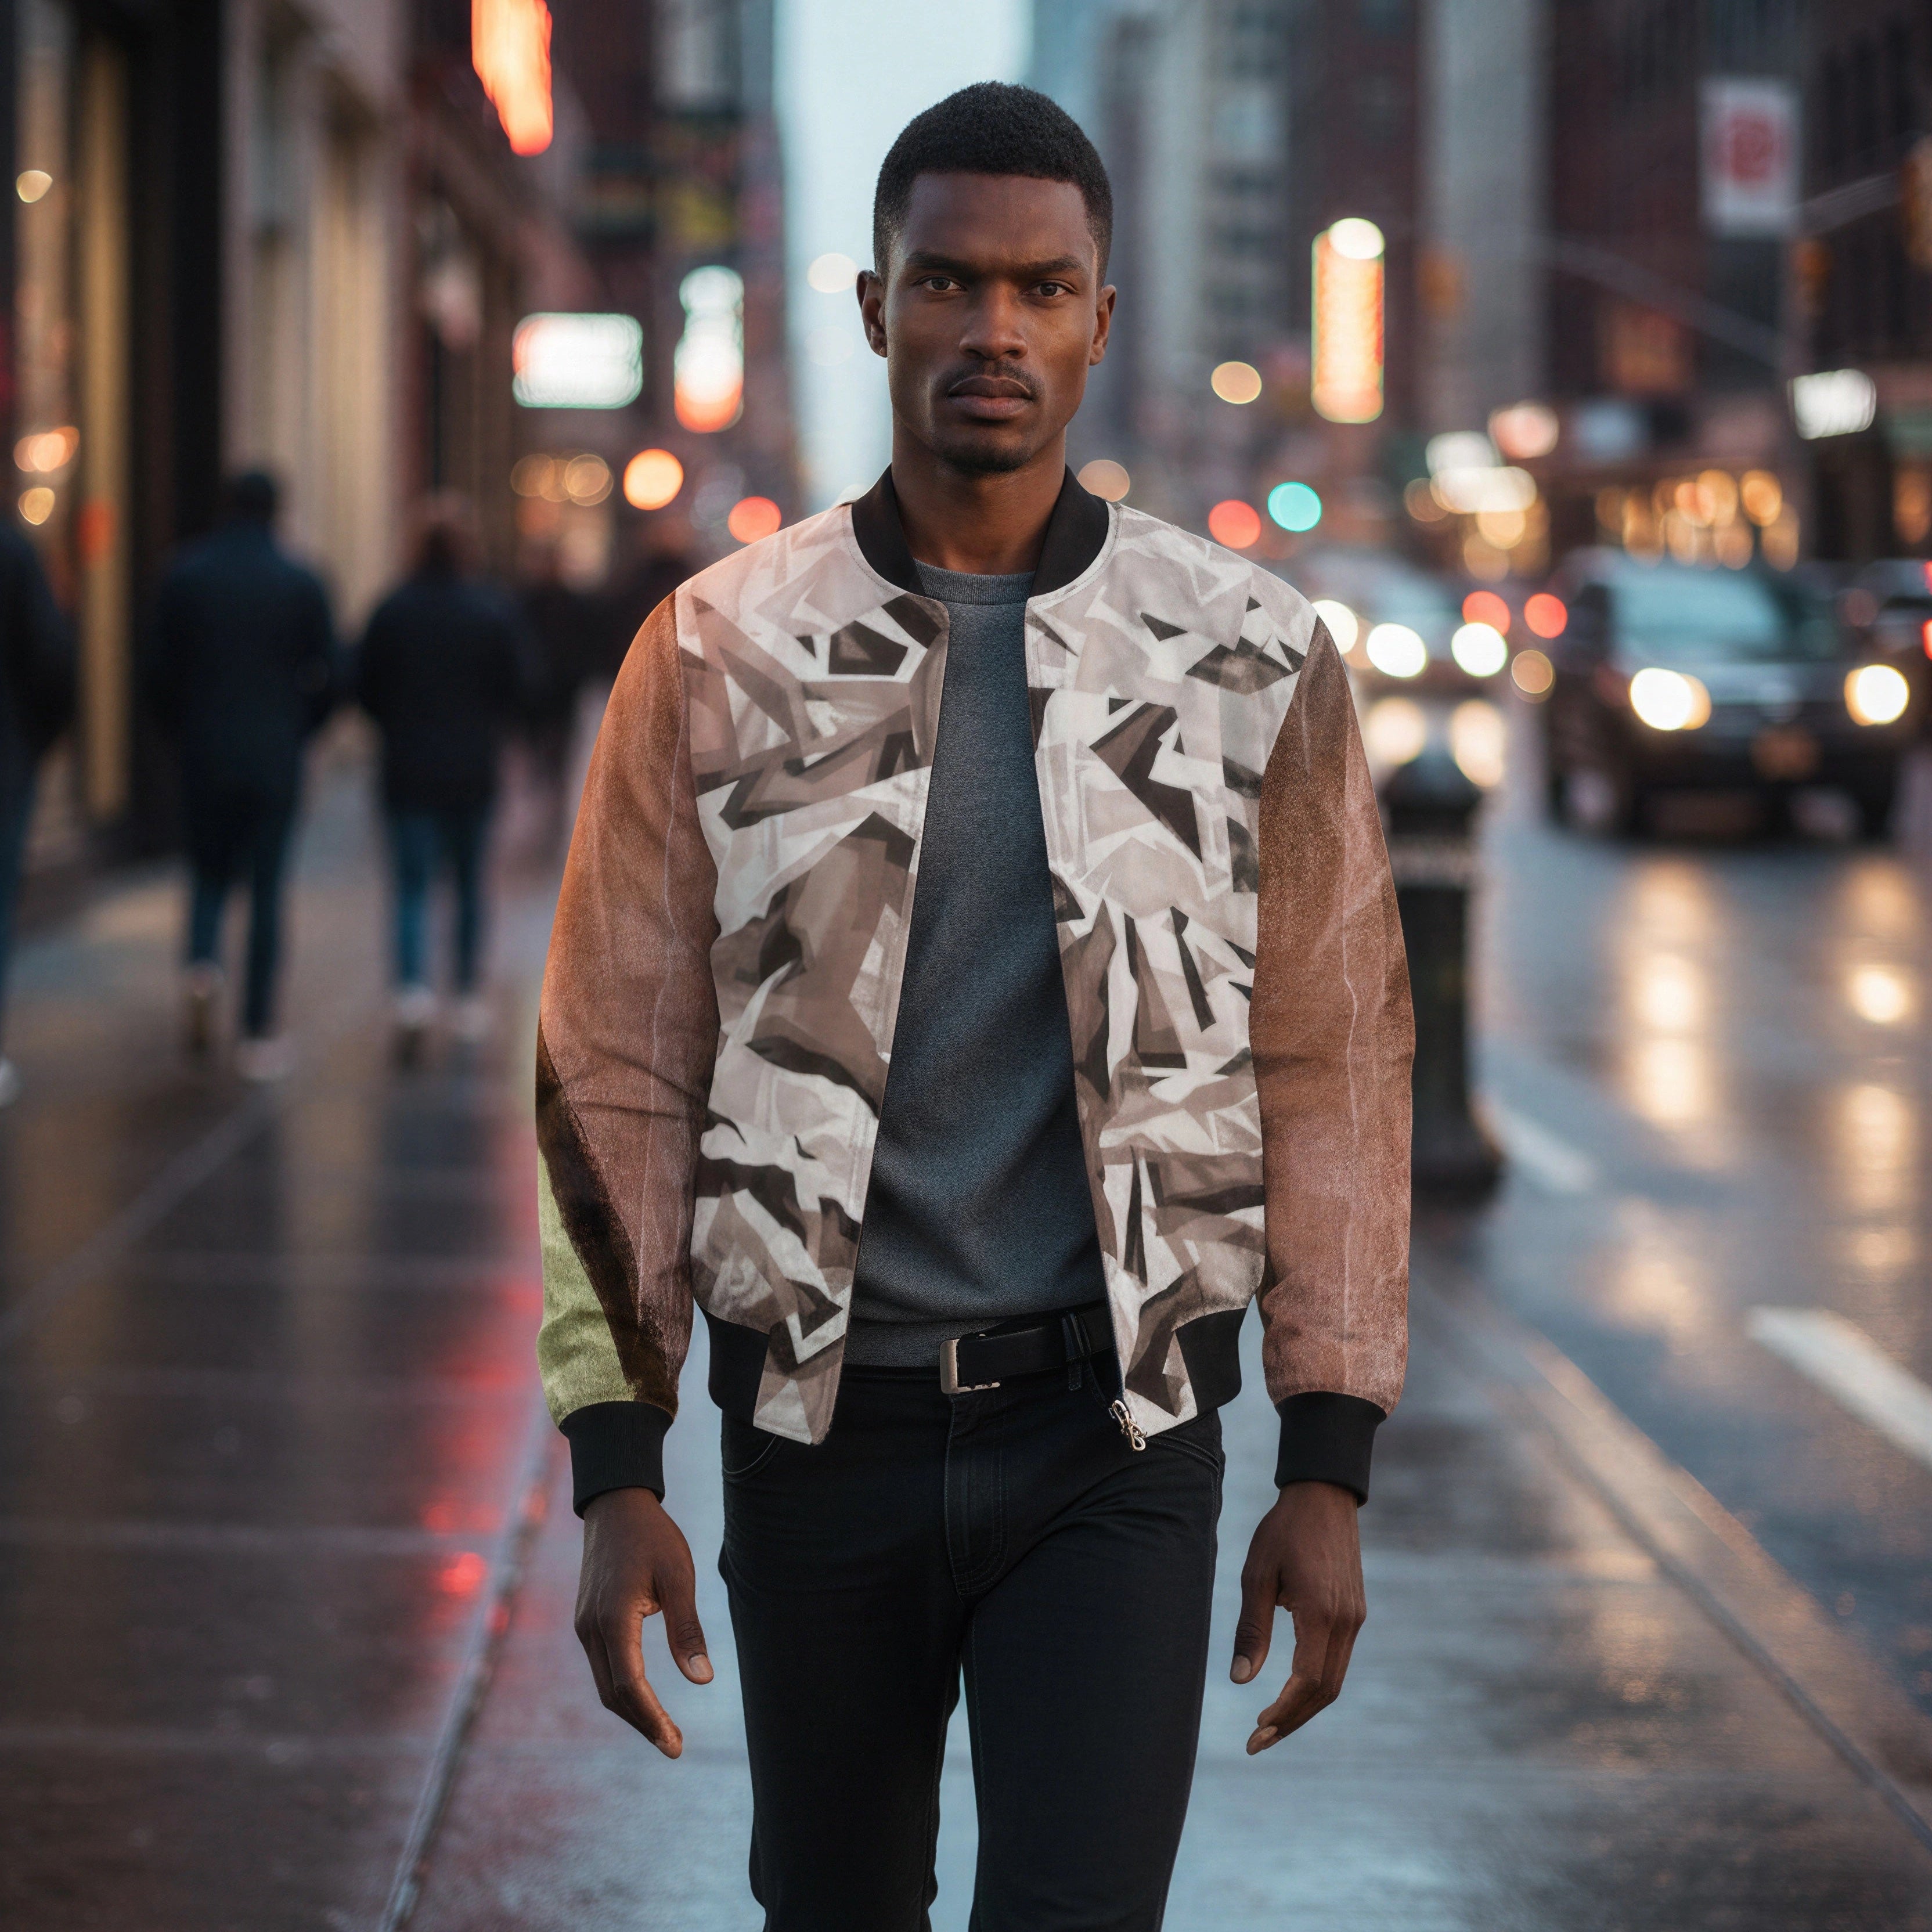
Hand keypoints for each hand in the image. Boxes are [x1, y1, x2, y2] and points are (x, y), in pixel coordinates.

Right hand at [575, 1487, 712, 1754]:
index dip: (651, 1718)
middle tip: (673, 1746)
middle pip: (612, 1693)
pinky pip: (601, 1666)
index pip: (628, 1685)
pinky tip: (643, 1696)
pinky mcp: (586, 1620)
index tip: (674, 1744)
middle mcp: (591, 1628)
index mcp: (613, 1619)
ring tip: (662, 1730)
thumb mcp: (679, 1577)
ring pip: (604, 1683)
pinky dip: (622, 1688)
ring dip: (632, 1709)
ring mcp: (584, 1625)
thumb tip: (702, 1679)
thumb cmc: (653, 1537)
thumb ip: (687, 1629)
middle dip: (643, 1723)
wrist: (615, 1505)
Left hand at [1230, 1481, 1364, 1753]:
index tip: (1256, 1731)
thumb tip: (1240, 1680)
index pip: (1306, 1681)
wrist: (1323, 1496)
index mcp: (1321, 1613)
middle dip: (1292, 1720)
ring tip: (1270, 1725)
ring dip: (1304, 1706)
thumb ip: (1251, 1629)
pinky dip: (1315, 1684)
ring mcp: (1355, 1619)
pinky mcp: (1355, 1613)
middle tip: (1257, 1741)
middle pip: (1324, 1691)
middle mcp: (1346, 1622)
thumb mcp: (1257, 1575)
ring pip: (1334, 1680)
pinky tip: (1290, 1690)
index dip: (1283, 1712)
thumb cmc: (1283, 1531)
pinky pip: (1338, 1661)